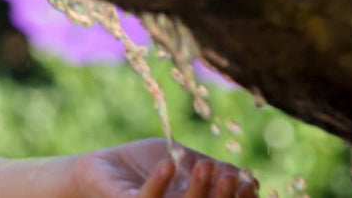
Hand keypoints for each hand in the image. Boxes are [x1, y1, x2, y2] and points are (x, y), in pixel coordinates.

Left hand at [72, 138, 258, 197]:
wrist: (101, 167)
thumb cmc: (143, 165)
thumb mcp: (182, 160)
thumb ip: (208, 167)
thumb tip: (242, 174)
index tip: (251, 180)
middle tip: (231, 177)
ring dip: (196, 190)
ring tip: (205, 166)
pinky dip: (158, 183)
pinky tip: (168, 164)